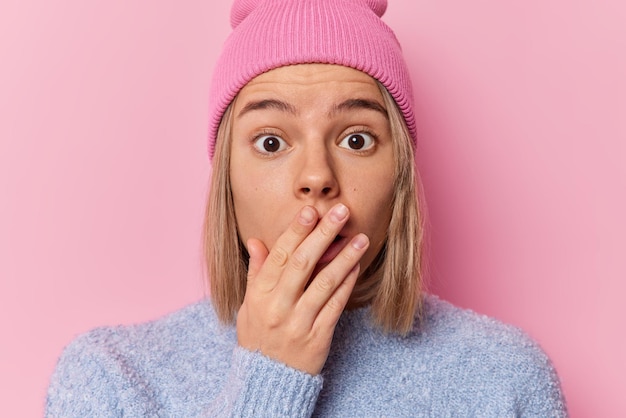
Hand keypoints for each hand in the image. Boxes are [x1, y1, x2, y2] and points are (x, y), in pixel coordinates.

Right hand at [236, 203, 369, 374]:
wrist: (268, 380)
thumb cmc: (258, 337)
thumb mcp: (248, 305)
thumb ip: (256, 273)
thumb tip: (256, 241)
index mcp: (259, 295)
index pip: (279, 255)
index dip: (296, 231)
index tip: (310, 210)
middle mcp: (277, 307)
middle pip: (303, 263)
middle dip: (323, 234)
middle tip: (341, 213)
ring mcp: (299, 322)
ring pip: (324, 283)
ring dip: (345, 257)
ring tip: (361, 237)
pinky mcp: (318, 337)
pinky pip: (336, 306)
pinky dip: (347, 284)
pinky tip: (356, 267)